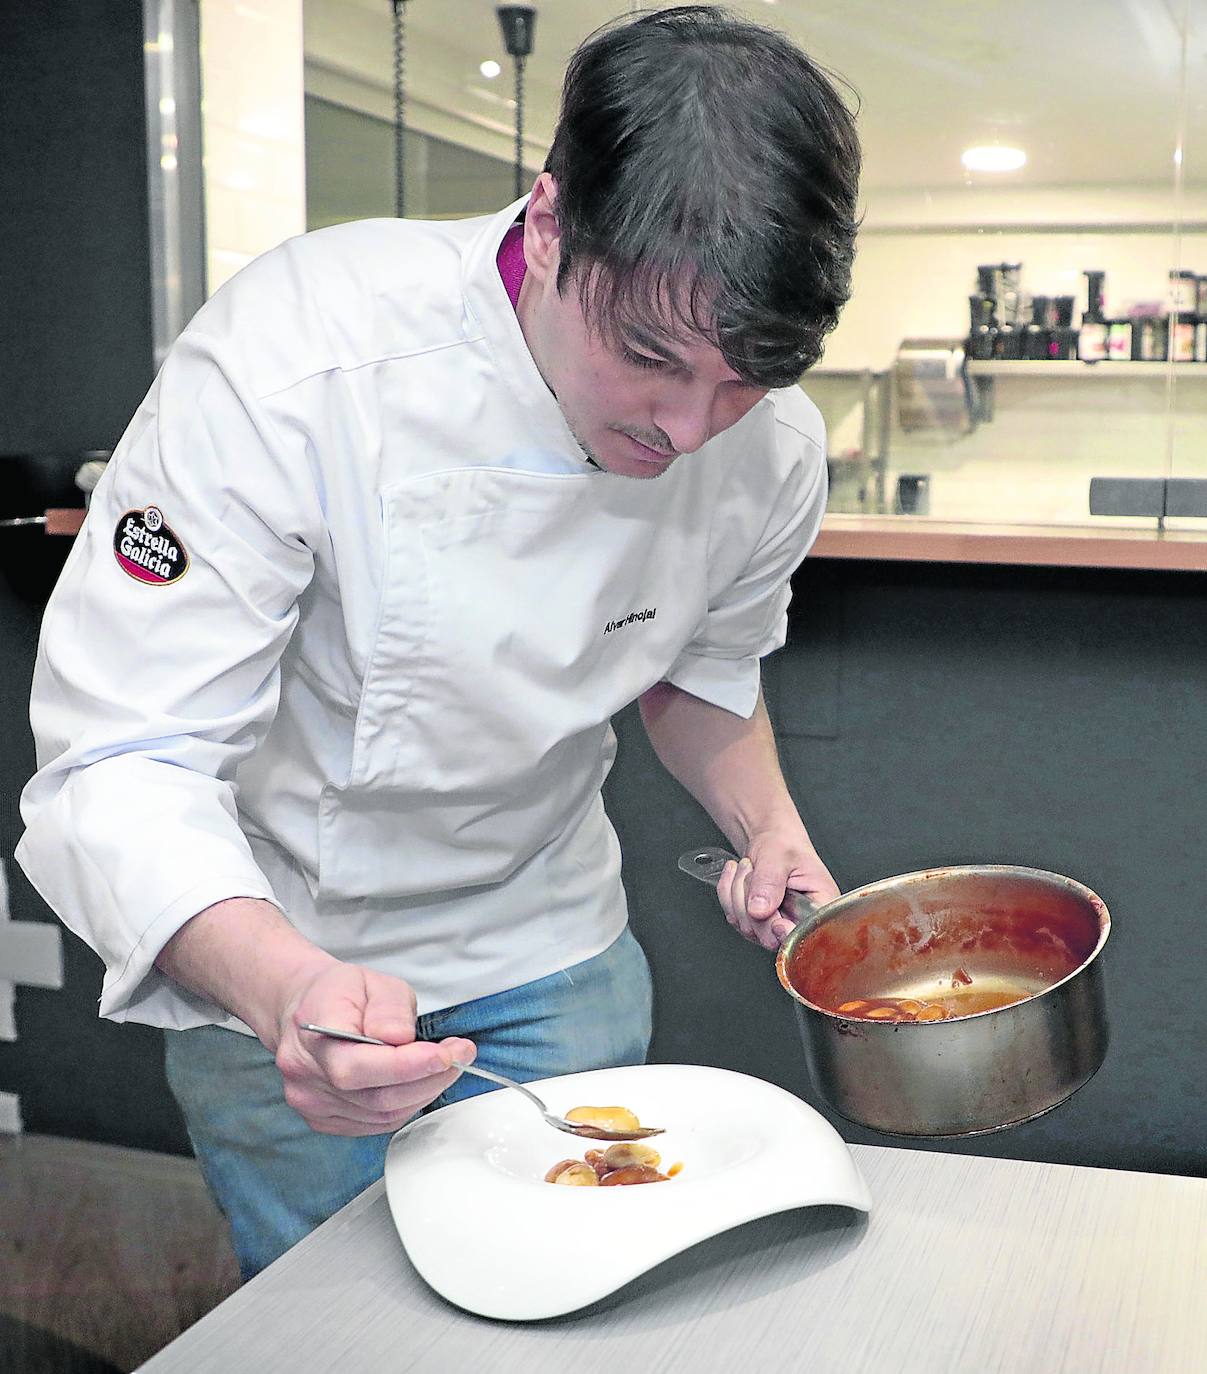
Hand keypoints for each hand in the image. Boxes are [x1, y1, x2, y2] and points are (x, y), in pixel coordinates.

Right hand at [272, 962, 476, 1135]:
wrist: (304, 1010)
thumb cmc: (340, 993)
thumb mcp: (371, 980)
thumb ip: (389, 1008)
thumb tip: (401, 1038)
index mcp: (312, 1030)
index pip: (358, 1064)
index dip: (407, 1066)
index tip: (445, 1055)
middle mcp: (305, 1072)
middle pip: (374, 1096)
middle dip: (428, 1079)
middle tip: (460, 1056)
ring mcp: (310, 1101)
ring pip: (379, 1115)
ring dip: (422, 1093)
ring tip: (444, 1065)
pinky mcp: (322, 1119)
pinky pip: (374, 1124)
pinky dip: (405, 1105)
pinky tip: (418, 1083)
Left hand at [716, 831, 839, 952]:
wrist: (770, 841)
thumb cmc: (784, 844)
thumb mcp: (779, 855)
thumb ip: (770, 881)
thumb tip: (760, 910)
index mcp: (820, 905)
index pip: (807, 934)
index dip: (787, 932)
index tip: (776, 921)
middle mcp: (799, 921)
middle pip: (771, 938)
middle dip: (753, 905)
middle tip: (753, 874)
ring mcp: (775, 926)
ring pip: (748, 928)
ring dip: (738, 895)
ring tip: (747, 868)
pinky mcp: (756, 924)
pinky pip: (733, 918)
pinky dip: (728, 894)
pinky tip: (738, 875)